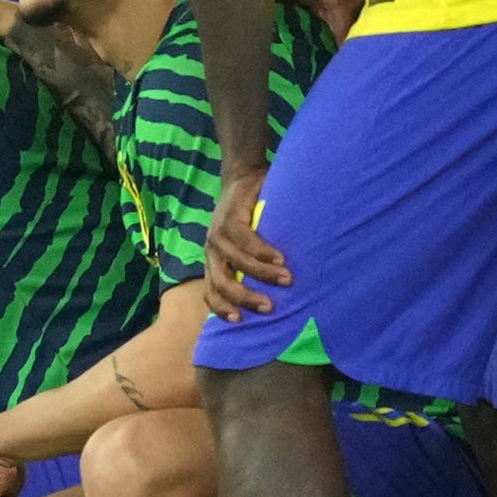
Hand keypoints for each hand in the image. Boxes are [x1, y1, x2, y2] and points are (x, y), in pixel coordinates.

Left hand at [201, 170, 291, 320]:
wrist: (244, 176)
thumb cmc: (252, 217)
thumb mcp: (249, 245)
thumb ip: (255, 266)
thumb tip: (283, 296)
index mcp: (215, 259)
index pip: (210, 290)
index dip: (220, 306)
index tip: (239, 321)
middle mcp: (212, 248)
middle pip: (220, 280)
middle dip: (243, 297)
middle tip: (269, 307)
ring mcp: (218, 231)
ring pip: (234, 260)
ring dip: (261, 273)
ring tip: (286, 280)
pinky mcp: (229, 215)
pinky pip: (243, 237)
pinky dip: (261, 251)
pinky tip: (279, 258)